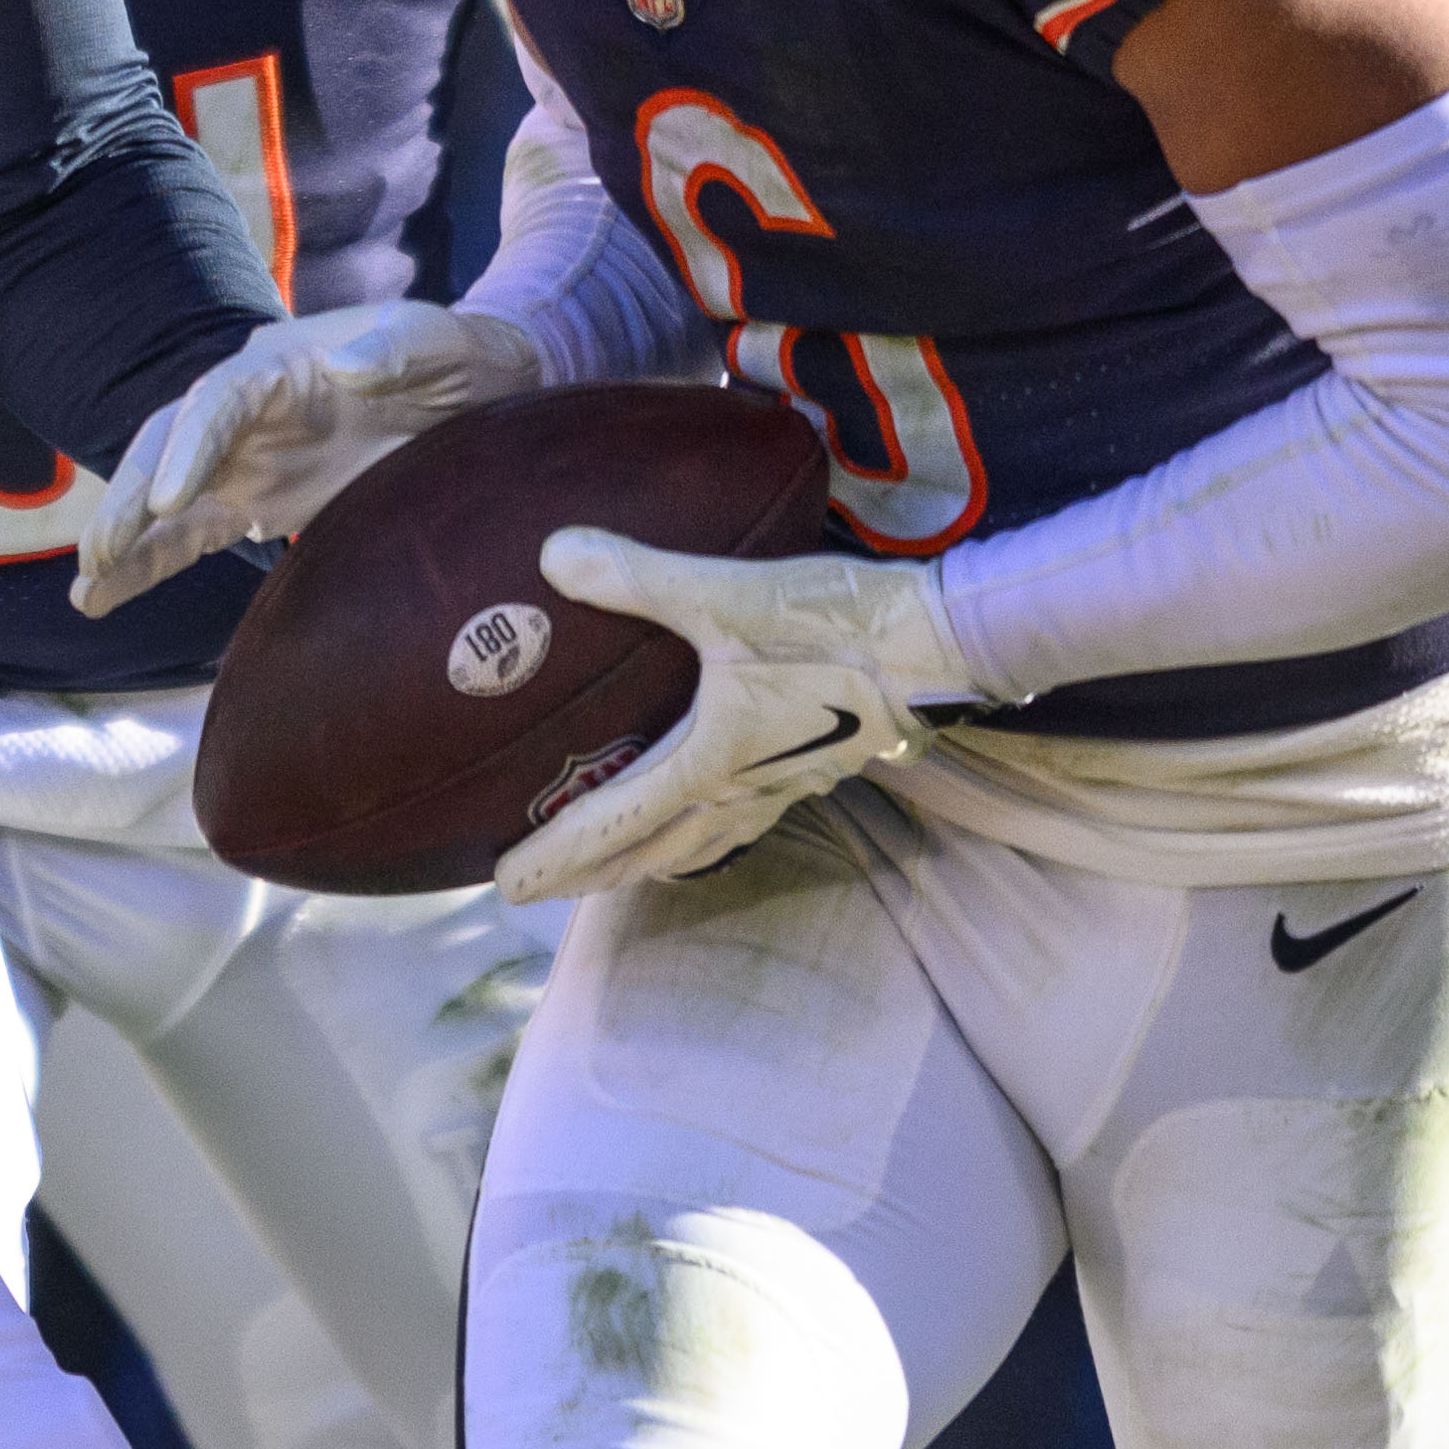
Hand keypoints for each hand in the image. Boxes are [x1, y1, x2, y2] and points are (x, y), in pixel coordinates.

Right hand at [66, 299, 545, 613]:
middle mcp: (246, 410)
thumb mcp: (441, 343)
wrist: (480, 391)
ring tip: (86, 589)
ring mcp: (245, 459)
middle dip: (129, 499)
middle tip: (102, 554)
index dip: (188, 449)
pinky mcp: (256, 502)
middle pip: (168, 446)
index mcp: (280, 364)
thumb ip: (397, 348)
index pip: (216, 401)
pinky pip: (187, 534)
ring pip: (163, 496)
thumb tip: (343, 365)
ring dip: (123, 539)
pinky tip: (101, 599)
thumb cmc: (457, 359)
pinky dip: (146, 564)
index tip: (164, 500)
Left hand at [496, 531, 978, 903]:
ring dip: (647, 864)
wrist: (944, 642)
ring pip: (699, 847)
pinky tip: (706, 815)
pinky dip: (704, 835)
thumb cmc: (837, 624)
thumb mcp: (729, 594)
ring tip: (612, 871)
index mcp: (709, 763)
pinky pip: (743, 821)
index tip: (505, 884)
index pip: (613, 824)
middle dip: (589, 876)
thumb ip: (639, 578)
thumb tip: (552, 555)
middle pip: (650, 854)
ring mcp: (785, 787)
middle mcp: (742, 790)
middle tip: (536, 893)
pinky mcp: (818, 767)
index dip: (554, 855)